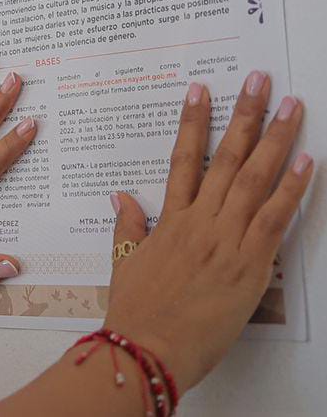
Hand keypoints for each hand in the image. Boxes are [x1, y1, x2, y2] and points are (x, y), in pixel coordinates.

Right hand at [103, 71, 312, 390]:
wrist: (149, 347)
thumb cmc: (136, 310)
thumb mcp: (124, 262)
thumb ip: (129, 226)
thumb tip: (124, 197)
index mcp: (169, 219)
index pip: (183, 158)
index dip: (192, 121)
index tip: (199, 90)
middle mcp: (200, 221)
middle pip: (226, 157)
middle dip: (244, 114)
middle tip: (258, 81)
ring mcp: (226, 239)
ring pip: (255, 178)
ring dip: (275, 138)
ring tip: (290, 106)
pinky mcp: (250, 264)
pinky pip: (276, 217)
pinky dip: (293, 188)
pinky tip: (306, 161)